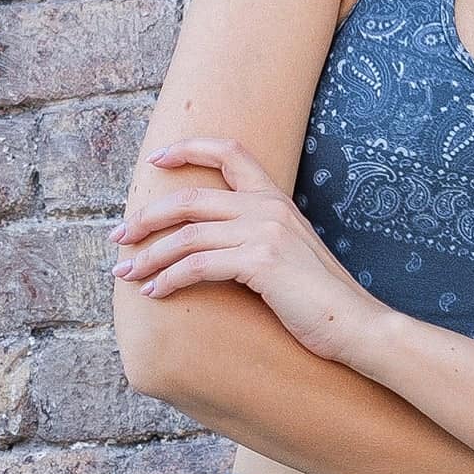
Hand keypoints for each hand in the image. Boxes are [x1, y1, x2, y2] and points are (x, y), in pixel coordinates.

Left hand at [108, 136, 388, 366]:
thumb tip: (212, 244)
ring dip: (149, 256)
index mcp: (275, 199)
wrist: (356, 324)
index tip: (156, 159)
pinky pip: (198, 266)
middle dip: (146, 218)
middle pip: (190, 198)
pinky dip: (169, 279)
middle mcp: (268, 207)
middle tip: (118, 237)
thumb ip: (256, 237)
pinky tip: (154, 293)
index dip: (189, 148)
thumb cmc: (320, 298)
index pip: (230, 151)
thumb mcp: (288, 254)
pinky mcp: (260, 263)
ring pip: (187, 236)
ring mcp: (264, 232)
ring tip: (126, 274)